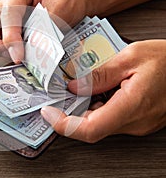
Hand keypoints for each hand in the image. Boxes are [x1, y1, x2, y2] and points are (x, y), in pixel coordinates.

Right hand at [0, 0, 87, 62]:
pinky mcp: (5, 29)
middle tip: (12, 55)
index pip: (8, 14)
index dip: (10, 36)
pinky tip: (19, 55)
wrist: (72, 0)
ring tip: (19, 55)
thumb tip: (31, 49)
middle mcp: (5, 1)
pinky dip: (4, 53)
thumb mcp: (62, 8)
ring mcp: (2, 16)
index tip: (18, 55)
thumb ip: (44, 28)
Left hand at [41, 40, 165, 142]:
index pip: (90, 129)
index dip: (64, 125)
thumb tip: (74, 86)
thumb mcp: (130, 56)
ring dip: (84, 107)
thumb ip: (99, 74)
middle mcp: (134, 121)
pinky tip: (98, 90)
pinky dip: (97, 106)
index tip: (49, 113)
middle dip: (70, 112)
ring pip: (99, 123)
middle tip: (59, 94)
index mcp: (132, 105)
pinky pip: (110, 119)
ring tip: (81, 87)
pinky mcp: (137, 120)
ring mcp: (137, 124)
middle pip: (90, 127)